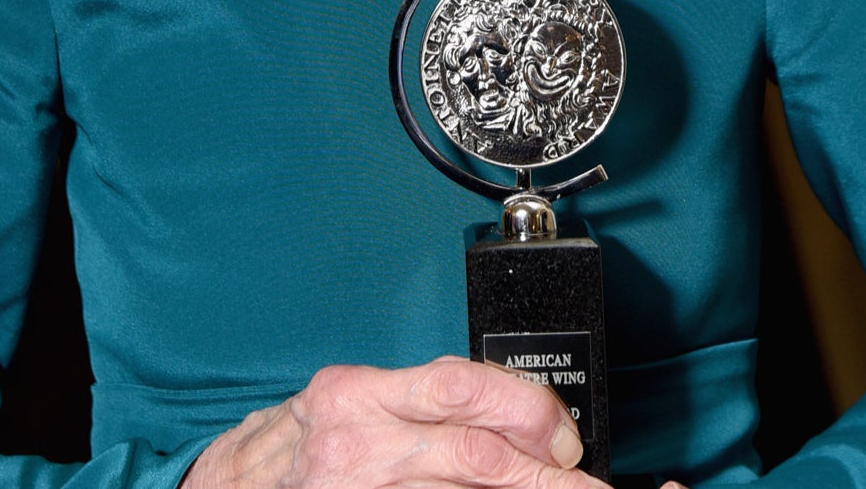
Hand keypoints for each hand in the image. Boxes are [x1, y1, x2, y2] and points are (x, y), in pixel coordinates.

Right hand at [183, 356, 606, 488]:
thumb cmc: (281, 455)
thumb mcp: (343, 408)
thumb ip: (415, 408)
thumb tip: (507, 422)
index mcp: (355, 394)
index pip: (463, 386)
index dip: (528, 411)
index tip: (564, 438)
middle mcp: (354, 444)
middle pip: (477, 453)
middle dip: (546, 476)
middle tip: (584, 486)